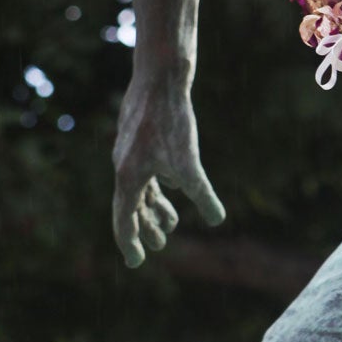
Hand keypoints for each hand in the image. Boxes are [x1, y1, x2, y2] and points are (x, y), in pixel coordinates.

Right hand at [112, 74, 225, 267]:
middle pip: (131, 208)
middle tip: (161, 244)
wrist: (159, 79)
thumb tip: (217, 220)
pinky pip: (144, 172)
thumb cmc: (171, 120)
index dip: (130, 244)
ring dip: (154, 208)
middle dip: (145, 229)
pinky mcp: (139, 140)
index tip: (136, 263)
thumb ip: (202, 192)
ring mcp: (130, 154)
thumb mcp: (189, 162)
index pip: (124, 221)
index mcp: (128, 178)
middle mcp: (124, 168)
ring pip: (139, 190)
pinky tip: (174, 188)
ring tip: (173, 222)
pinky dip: (157, 186)